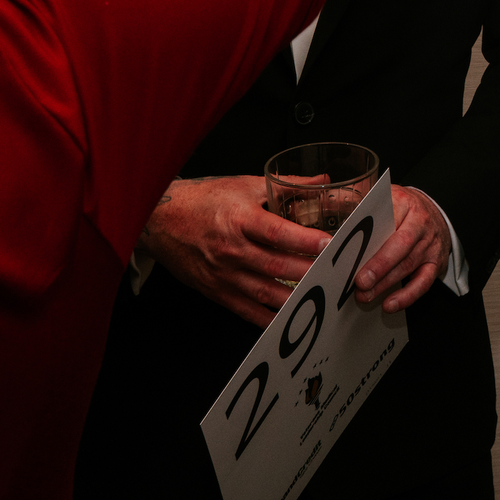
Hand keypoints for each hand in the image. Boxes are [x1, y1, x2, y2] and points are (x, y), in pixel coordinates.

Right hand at [137, 175, 329, 329]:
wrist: (161, 220)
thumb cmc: (204, 200)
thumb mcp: (245, 185)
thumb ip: (287, 185)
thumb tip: (323, 180)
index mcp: (239, 219)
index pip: (277, 232)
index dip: (304, 240)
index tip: (329, 244)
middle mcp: (231, 249)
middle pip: (276, 265)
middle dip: (309, 272)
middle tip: (338, 273)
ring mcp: (223, 274)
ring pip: (265, 292)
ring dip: (296, 298)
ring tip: (323, 297)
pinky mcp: (216, 291)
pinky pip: (247, 310)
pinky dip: (270, 317)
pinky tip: (291, 318)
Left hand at [350, 184, 451, 313]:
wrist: (435, 213)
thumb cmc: (402, 209)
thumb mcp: (382, 198)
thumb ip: (355, 201)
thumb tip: (326, 207)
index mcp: (403, 202)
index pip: (385, 218)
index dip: (368, 235)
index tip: (350, 249)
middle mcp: (420, 222)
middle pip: (400, 244)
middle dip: (379, 265)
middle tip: (360, 282)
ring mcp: (429, 244)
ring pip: (408, 265)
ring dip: (385, 283)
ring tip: (365, 296)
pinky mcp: (435, 263)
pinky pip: (423, 282)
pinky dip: (407, 296)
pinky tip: (390, 305)